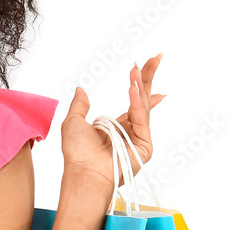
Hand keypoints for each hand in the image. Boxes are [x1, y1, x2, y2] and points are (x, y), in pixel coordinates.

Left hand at [60, 53, 164, 191]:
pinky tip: (132, 88)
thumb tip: (81, 89)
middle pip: (143, 98)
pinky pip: (141, 119)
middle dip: (148, 77)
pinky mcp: (144, 146)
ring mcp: (139, 138)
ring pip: (142, 105)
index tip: (143, 66)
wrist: (83, 172)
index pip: (133, 101)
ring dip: (140, 85)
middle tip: (156, 56)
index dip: (139, 83)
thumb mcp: (73, 122)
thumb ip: (79, 105)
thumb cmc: (76, 153)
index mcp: (116, 126)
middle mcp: (130, 130)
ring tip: (136, 68)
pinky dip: (136, 103)